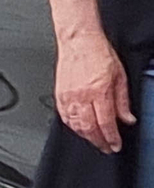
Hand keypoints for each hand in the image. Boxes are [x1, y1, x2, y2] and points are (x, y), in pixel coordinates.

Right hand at [56, 26, 136, 153]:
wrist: (78, 40)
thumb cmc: (98, 53)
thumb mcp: (120, 76)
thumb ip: (123, 101)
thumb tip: (128, 119)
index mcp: (98, 91)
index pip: (105, 123)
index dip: (111, 138)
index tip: (115, 146)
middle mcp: (81, 95)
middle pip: (89, 128)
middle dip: (98, 141)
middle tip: (106, 147)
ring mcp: (67, 95)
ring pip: (74, 124)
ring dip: (85, 136)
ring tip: (94, 139)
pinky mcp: (58, 93)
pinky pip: (63, 115)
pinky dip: (71, 125)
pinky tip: (78, 128)